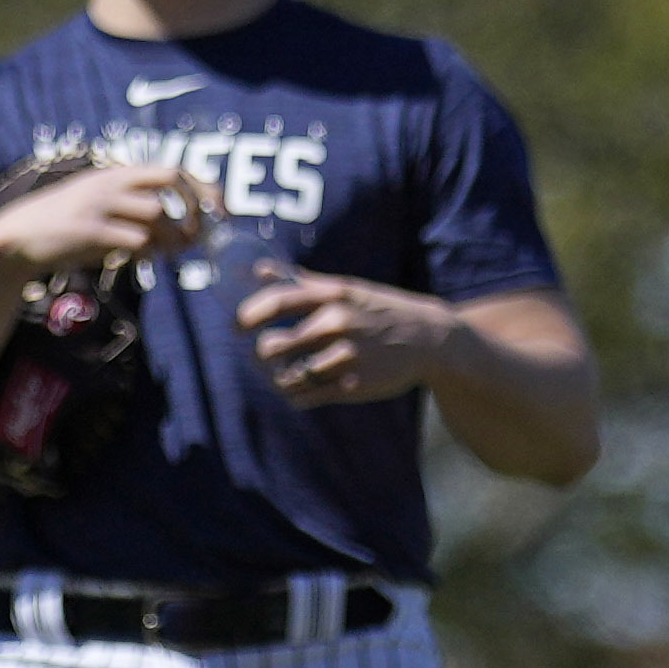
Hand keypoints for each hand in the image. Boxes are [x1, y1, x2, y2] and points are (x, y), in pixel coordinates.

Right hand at [0, 160, 210, 281]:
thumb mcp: (99, 211)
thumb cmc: (64, 229)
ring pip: (157, 214)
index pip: (170, 170)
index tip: (218, 208)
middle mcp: (110, 183)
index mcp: (115, 175)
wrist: (16, 239)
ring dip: (173, 237)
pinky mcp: (90, 231)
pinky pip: (135, 240)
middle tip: (202, 231)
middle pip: (169, 179)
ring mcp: (100, 205)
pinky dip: (149, 253)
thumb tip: (177, 235)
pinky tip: (145, 260)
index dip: (200, 187)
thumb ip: (134, 216)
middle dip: (195, 204)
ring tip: (172, 252)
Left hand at [239, 267, 457, 410]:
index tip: (238, 327)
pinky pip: (306, 397)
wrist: (430, 339)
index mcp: (333, 296)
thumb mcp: (347, 288)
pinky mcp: (353, 385)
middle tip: (265, 356)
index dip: (247, 316)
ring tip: (284, 375)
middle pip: (273, 346)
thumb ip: (302, 282)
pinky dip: (295, 396)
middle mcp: (337, 324)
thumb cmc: (380, 310)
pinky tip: (300, 389)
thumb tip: (259, 271)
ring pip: (287, 376)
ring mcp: (345, 356)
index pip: (276, 302)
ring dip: (278, 378)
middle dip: (261, 354)